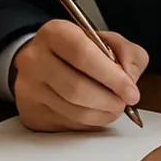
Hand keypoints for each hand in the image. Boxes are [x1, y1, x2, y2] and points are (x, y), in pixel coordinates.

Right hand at [12, 19, 147, 131]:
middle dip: (109, 101)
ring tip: (112, 108)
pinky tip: (93, 113)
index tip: (131, 91)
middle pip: (77, 88)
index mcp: (54, 33)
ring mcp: (29, 89)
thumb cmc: (78, 52)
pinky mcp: (31, 113)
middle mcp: (35, 59)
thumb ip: (127, 52)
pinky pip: (67, 126)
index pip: (82, 54)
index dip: (111, 76)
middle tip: (124, 103)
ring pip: (74, 111)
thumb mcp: (105, 40)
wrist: (43, 63)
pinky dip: (88, 124)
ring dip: (102, 115)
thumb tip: (130, 79)